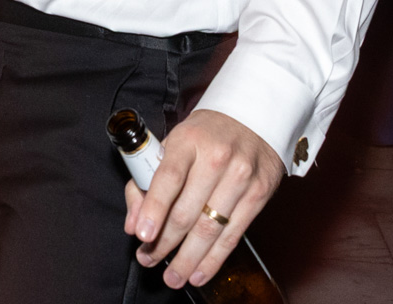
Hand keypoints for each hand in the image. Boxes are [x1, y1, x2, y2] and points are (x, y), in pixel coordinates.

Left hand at [124, 110, 284, 290]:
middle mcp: (217, 158)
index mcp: (188, 140)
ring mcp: (240, 177)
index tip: (141, 234)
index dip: (153, 209)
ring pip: (210, 229)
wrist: (253, 116)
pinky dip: (214, 259)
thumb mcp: (172, 144)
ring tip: (172, 276)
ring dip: (187, 259)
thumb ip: (147, 181)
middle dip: (164, 242)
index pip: (168, 178)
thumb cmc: (205, 135)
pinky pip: (233, 235)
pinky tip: (198, 273)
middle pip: (187, 210)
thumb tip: (134, 224)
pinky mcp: (259, 194)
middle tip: (148, 258)